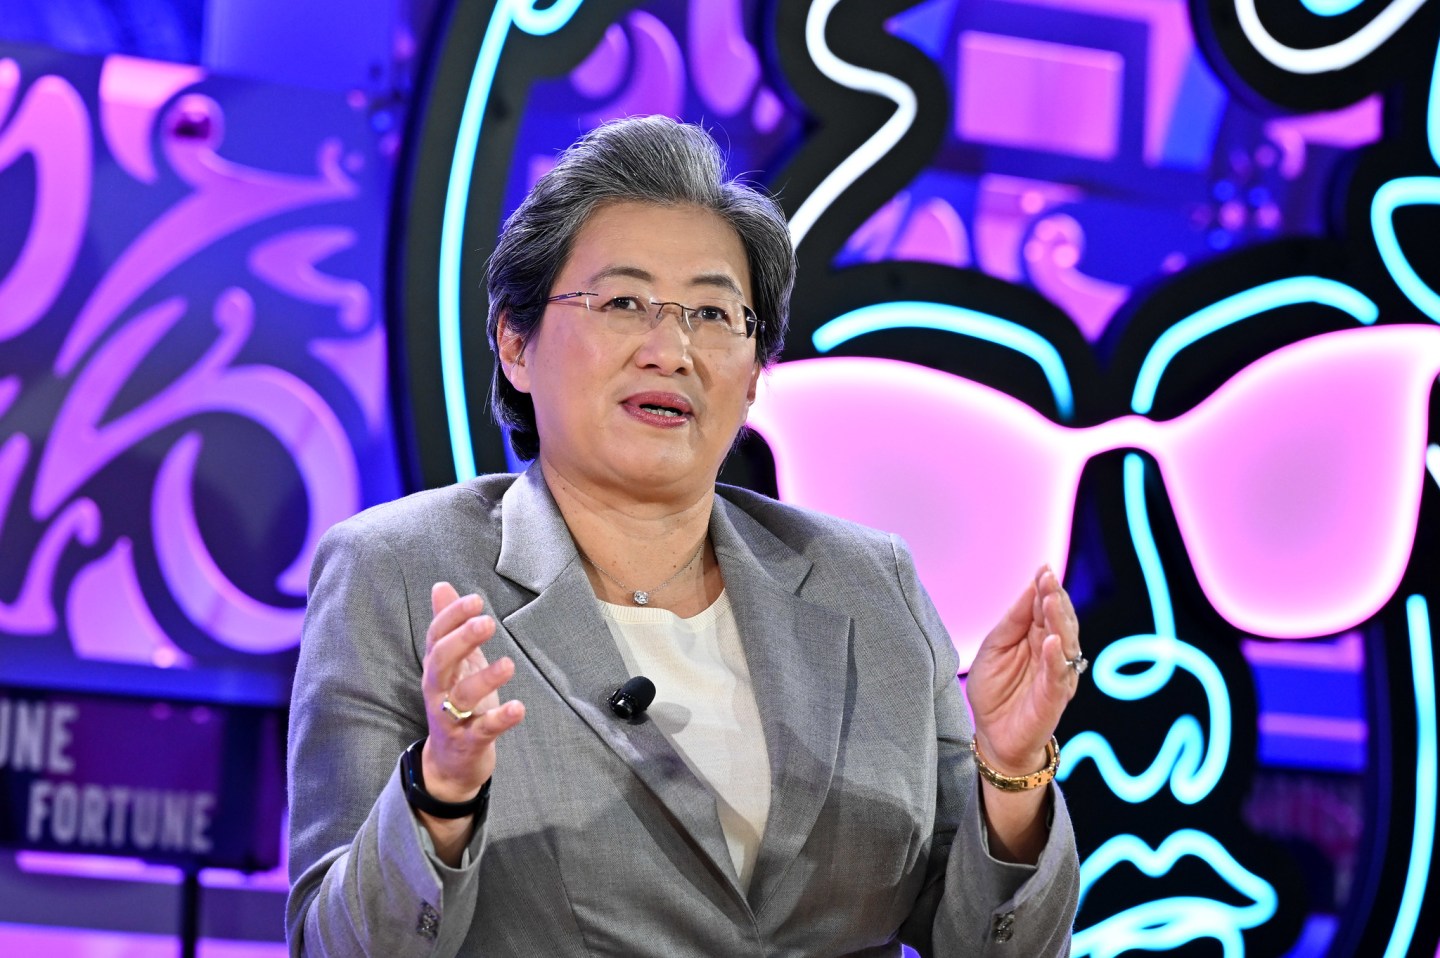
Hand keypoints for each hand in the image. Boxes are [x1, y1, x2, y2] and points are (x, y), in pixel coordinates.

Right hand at [420, 582, 525, 805]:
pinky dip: (500, 718)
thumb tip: (440, 586)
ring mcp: (452, 717)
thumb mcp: (453, 662)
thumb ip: (448, 625)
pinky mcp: (468, 741)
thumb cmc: (456, 702)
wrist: (449, 762)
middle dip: (462, 640)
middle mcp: (439, 690)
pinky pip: (483, 729)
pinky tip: (518, 708)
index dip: (452, 617)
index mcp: (437, 667)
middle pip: (441, 661)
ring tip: (508, 664)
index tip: (476, 600)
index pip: (436, 637)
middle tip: (487, 622)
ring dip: (485, 678)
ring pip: (463, 696)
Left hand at [965, 565, 1080, 775]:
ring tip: (1052, 599)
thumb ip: (1013, 621)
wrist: (993, 735)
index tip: (1043, 568)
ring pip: (1066, 643)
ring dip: (1060, 620)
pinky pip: (1059, 675)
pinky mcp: (1054, 697)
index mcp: (1037, 637)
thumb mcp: (994, 647)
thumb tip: (1029, 587)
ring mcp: (1056, 674)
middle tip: (1048, 577)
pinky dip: (1057, 658)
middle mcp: (1052, 653)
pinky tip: (1053, 641)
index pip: (1045, 608)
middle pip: (1059, 620)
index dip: (1045, 588)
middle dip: (1055, 597)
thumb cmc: (994, 690)